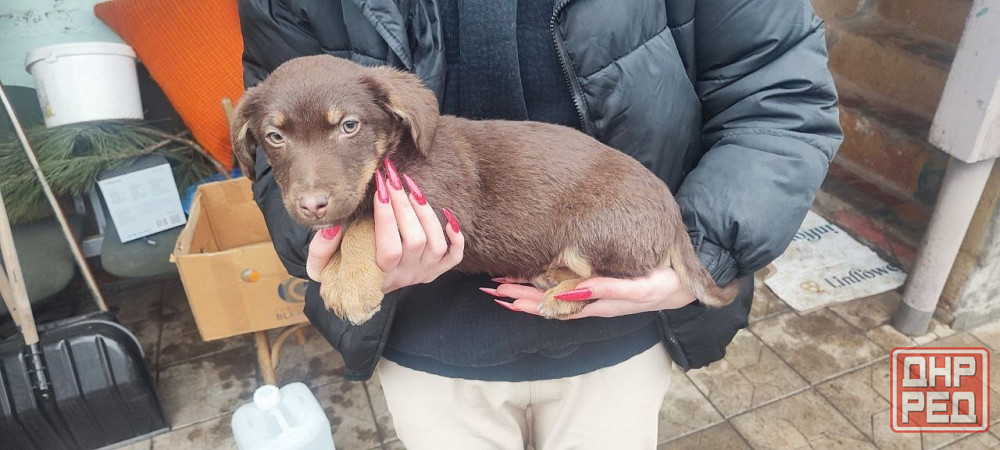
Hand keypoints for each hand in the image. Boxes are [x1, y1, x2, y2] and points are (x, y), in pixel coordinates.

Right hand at [306, 160, 463, 292]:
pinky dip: (455, 236)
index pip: (389, 249)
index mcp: (378, 276)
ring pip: (435, 243)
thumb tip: (332, 227)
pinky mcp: (436, 270)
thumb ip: (321, 248)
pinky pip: (454, 256)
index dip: (386, 218)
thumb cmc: (338, 271)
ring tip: (410, 187)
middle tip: (392, 177)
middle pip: (415, 240)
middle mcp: (405, 276)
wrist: (356, 291)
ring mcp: (423, 273)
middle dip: (403, 204)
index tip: (379, 188)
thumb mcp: (320, 266)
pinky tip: (446, 214)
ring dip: (425, 212)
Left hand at [486, 266, 697, 318]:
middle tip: (490, 289)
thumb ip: (608, 289)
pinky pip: (564, 288)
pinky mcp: (597, 286)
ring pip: (551, 296)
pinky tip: (530, 279)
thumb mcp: (640, 288)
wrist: (682, 284)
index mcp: (595, 304)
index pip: (552, 304)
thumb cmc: (663, 284)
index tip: (501, 292)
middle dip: (517, 296)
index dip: (525, 300)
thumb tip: (575, 291)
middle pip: (545, 303)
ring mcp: (592, 295)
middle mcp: (588, 302)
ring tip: (500, 285)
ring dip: (526, 291)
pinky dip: (543, 284)